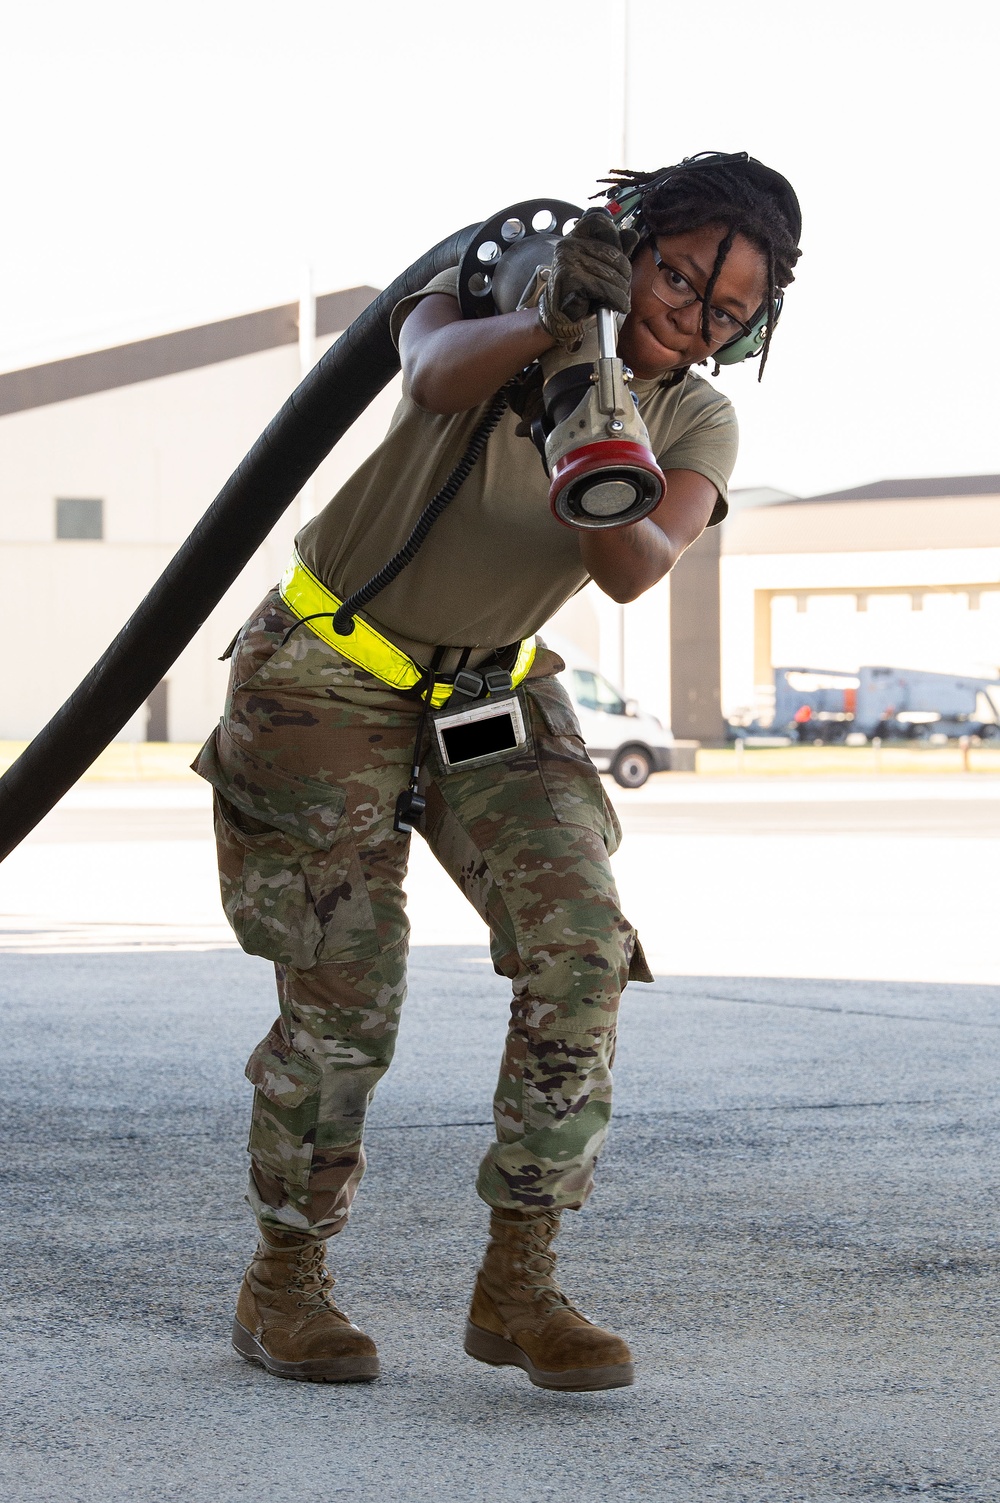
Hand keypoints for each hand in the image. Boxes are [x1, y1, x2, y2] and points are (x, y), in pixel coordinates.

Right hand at [538, 209, 638, 346]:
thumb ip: (616, 248)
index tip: (618, 254)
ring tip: (621, 300)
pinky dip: (617, 300)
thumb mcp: (601, 265)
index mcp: (576, 235)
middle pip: (613, 252)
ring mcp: (567, 259)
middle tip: (625, 287)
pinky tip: (620, 306)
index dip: (615, 235)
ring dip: (622, 291)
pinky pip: (604, 288)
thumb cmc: (582, 289)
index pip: (599, 218)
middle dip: (625, 274)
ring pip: (611, 272)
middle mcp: (569, 243)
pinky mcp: (569, 278)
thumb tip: (632, 234)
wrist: (561, 314)